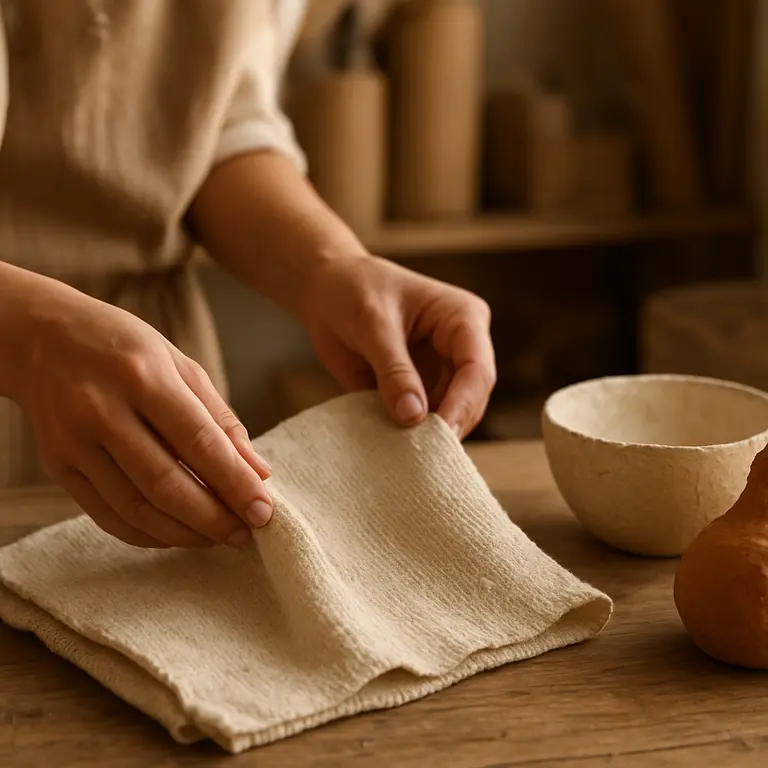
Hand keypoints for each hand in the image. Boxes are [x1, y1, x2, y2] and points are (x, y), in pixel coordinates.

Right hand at [9, 278, 273, 548]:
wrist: (43, 338)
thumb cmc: (124, 347)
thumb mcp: (180, 364)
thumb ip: (220, 418)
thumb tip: (257, 471)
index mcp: (143, 376)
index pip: (198, 442)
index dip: (234, 483)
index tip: (263, 512)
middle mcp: (103, 410)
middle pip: (166, 484)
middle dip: (213, 518)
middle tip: (246, 533)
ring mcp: (74, 442)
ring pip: (136, 508)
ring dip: (184, 533)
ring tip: (218, 537)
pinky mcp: (58, 467)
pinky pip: (107, 515)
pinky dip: (147, 534)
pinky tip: (177, 534)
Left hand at [304, 255, 495, 438]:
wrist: (325, 291)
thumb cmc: (353, 291)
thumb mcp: (372, 324)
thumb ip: (394, 370)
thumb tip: (413, 416)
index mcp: (463, 319)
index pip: (477, 368)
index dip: (463, 403)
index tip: (441, 434)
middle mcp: (461, 347)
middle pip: (471, 397)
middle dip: (450, 425)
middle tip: (423, 456)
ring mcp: (442, 371)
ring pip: (450, 414)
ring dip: (430, 436)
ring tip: (407, 457)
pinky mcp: (420, 390)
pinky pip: (422, 419)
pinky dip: (409, 436)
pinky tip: (393, 449)